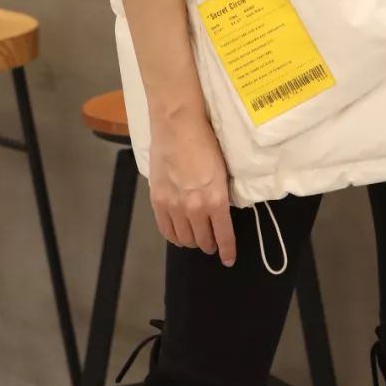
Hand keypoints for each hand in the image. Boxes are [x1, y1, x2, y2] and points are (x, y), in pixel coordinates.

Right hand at [148, 107, 236, 267]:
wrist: (178, 126)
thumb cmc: (205, 142)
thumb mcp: (222, 171)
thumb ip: (220, 195)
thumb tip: (221, 210)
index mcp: (216, 200)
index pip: (224, 235)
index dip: (227, 251)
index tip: (228, 259)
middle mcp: (195, 208)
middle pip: (203, 240)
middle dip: (210, 245)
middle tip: (212, 244)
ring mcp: (174, 206)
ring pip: (184, 238)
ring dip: (192, 242)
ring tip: (196, 239)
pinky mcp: (158, 201)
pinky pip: (166, 229)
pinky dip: (174, 236)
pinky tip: (178, 234)